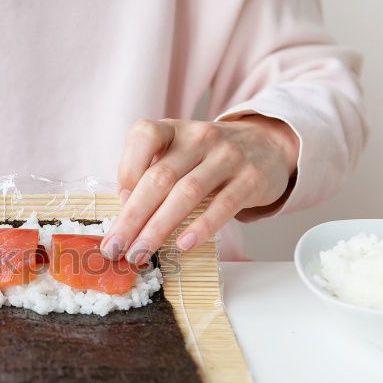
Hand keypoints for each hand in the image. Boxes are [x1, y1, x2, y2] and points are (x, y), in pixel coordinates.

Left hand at [100, 116, 298, 263]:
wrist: (267, 146)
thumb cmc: (209, 158)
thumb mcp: (179, 152)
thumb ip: (153, 173)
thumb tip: (125, 212)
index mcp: (174, 128)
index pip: (144, 136)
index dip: (127, 169)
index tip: (119, 202)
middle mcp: (200, 137)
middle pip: (160, 177)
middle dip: (133, 217)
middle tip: (114, 248)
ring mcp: (227, 156)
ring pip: (187, 193)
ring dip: (158, 228)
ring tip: (140, 253)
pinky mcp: (251, 180)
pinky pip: (223, 205)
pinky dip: (201, 227)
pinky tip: (183, 245)